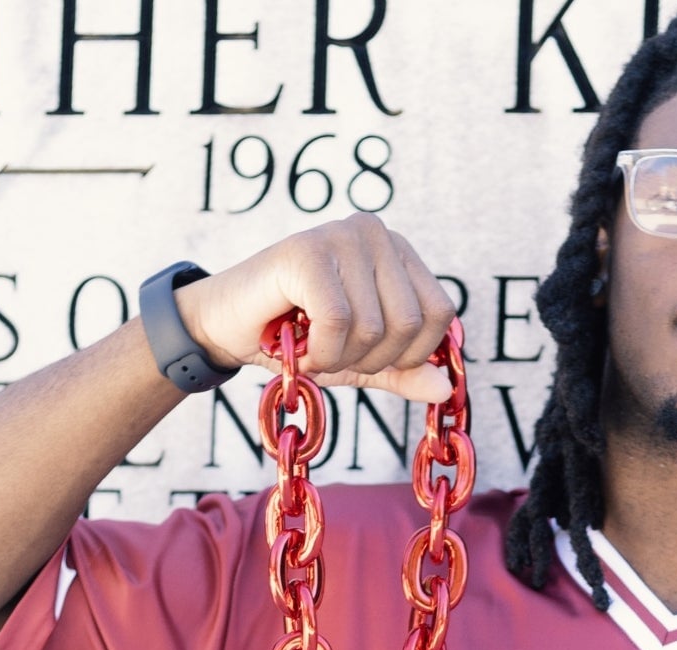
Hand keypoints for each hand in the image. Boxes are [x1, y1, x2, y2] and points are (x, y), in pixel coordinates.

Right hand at [174, 215, 458, 401]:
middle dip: (369, 359)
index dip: (408, 354)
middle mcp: (375, 233)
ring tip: (310, 345)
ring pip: (374, 326)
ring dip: (339, 357)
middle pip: (409, 324)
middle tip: (330, 352)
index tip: (364, 354)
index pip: (439, 313)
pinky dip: (320, 351)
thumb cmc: (297, 338)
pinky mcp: (308, 251)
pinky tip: (297, 346)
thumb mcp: (361, 360)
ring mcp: (341, 236)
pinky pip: (338, 321)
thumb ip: (404, 371)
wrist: (229, 327)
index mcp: (396, 252)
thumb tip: (446, 389)